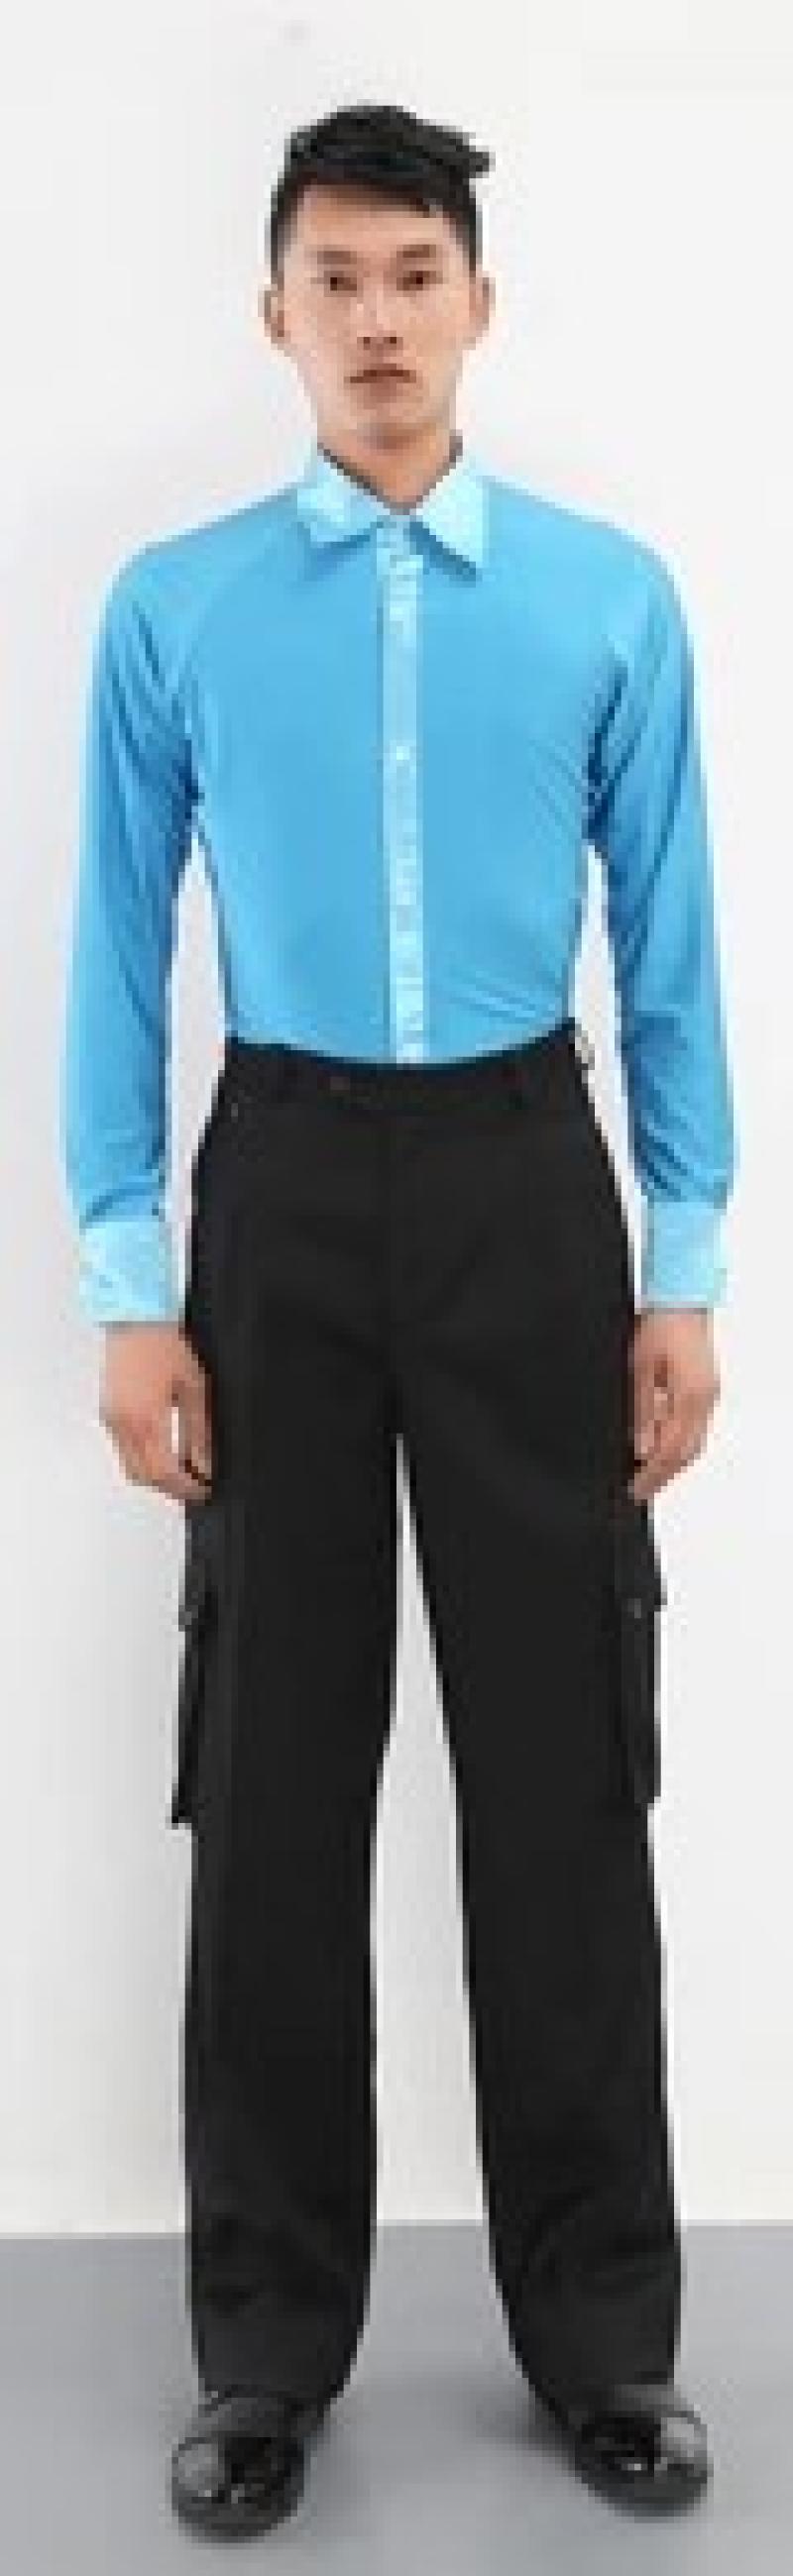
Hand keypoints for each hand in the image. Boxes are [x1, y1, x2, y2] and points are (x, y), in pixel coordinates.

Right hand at [99, 1322, 214, 1504]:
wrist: (134, 1318)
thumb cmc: (165, 1346)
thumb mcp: (195, 1388)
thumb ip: (199, 1432)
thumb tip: (204, 1465)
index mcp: (147, 1420)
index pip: (165, 1473)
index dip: (186, 1487)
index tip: (204, 1489)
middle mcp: (123, 1425)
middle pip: (143, 1477)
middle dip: (169, 1488)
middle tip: (193, 1486)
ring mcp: (111, 1420)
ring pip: (129, 1466)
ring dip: (153, 1476)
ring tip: (181, 1471)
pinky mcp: (107, 1413)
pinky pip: (122, 1449)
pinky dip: (141, 1458)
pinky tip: (162, 1450)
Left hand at [627, 1308, 720, 1501]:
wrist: (683, 1299)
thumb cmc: (661, 1326)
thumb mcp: (640, 1369)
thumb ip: (643, 1411)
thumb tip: (642, 1447)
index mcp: (690, 1397)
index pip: (671, 1451)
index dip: (652, 1474)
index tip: (635, 1489)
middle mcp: (705, 1401)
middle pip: (687, 1453)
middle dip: (663, 1475)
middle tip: (641, 1489)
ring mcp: (709, 1396)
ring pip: (694, 1442)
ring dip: (672, 1461)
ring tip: (647, 1473)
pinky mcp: (707, 1389)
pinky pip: (695, 1426)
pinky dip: (678, 1441)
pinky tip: (660, 1445)